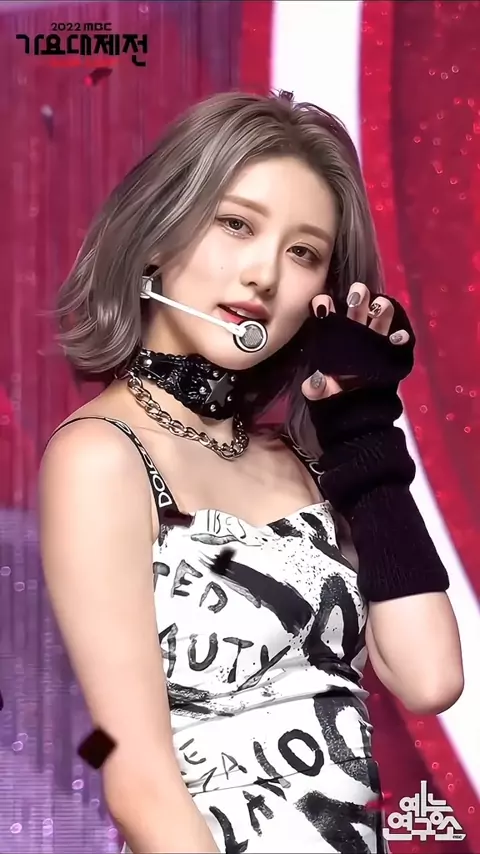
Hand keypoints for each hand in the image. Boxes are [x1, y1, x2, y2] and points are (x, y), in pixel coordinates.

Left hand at [301, 282, 414, 401]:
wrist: (359, 415)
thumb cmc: (339, 398)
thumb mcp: (325, 394)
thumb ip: (317, 389)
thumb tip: (312, 385)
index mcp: (337, 342)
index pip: (330, 321)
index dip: (326, 309)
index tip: (321, 302)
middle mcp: (357, 338)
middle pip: (358, 312)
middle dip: (358, 299)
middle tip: (356, 292)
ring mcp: (377, 344)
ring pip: (380, 320)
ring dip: (382, 310)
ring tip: (380, 306)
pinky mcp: (393, 356)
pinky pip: (399, 343)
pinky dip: (401, 337)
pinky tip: (399, 336)